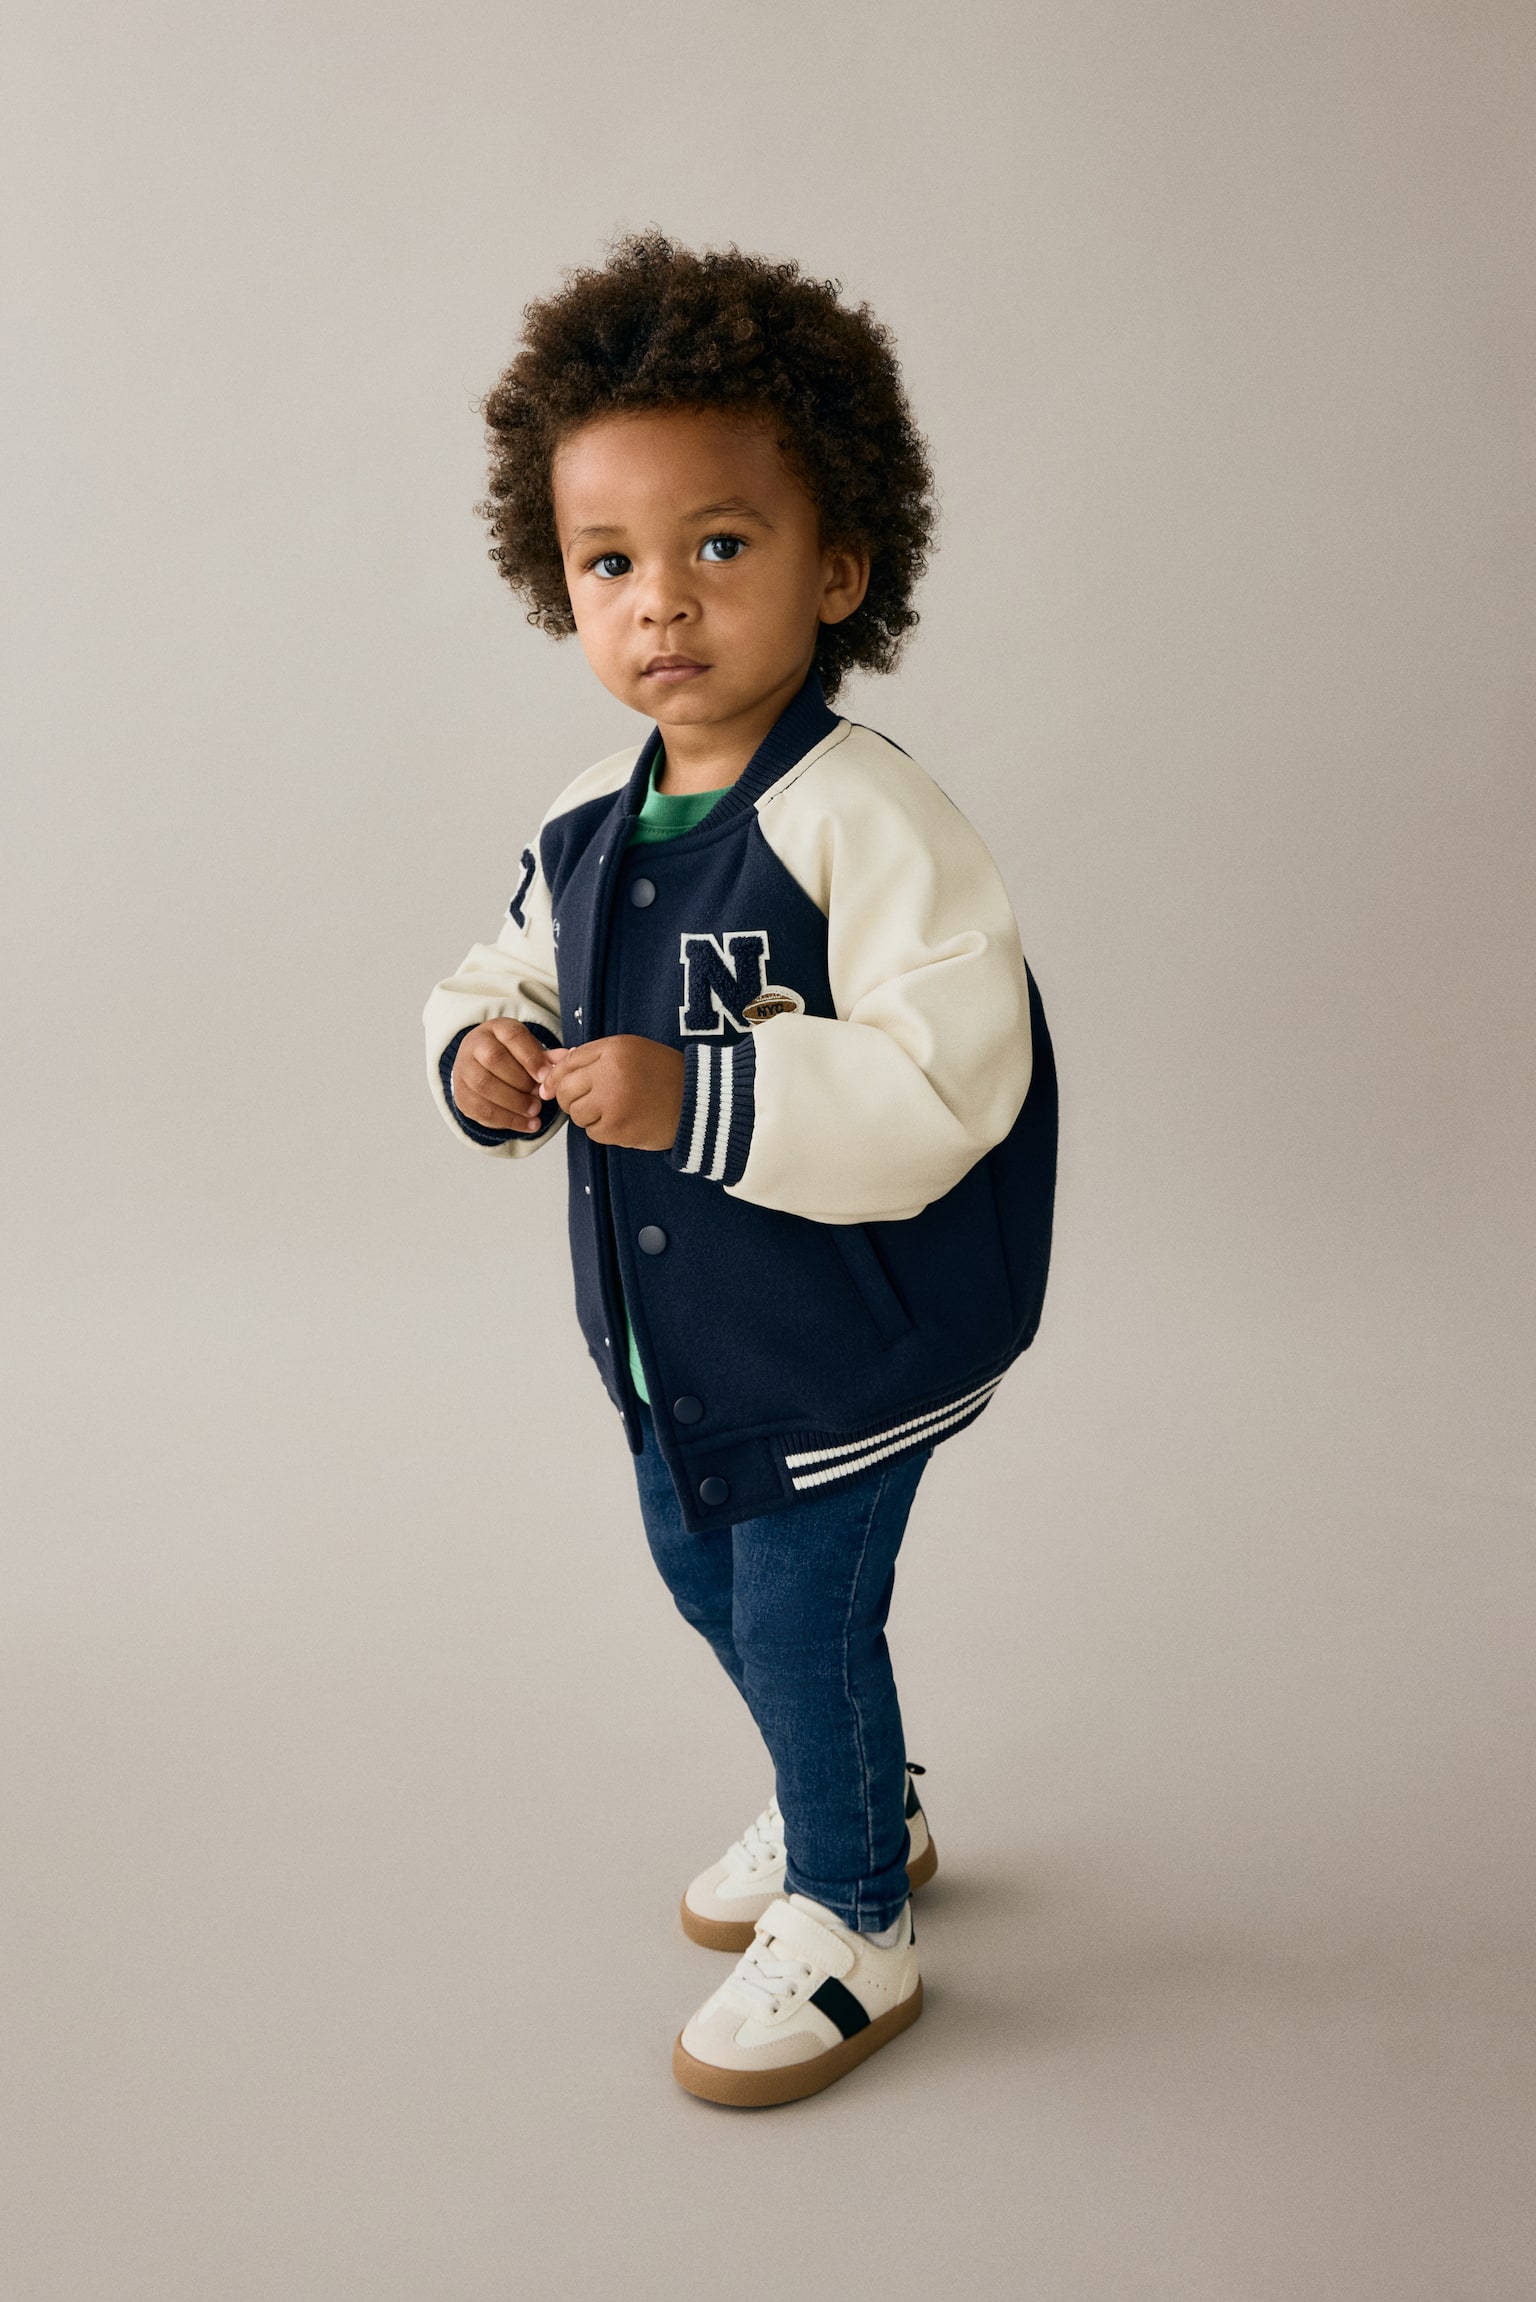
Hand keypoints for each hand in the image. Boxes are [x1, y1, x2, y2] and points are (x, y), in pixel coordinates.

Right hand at [451, 1018, 560, 1134]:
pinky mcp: (461, 1095)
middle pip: (494, 1060)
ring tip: (535, 1112)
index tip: (546, 1077)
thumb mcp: (530, 1052)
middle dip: (521, 1082)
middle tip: (540, 1098)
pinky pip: (481, 1110)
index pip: (513, 1036)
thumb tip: (567, 1058)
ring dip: (514, 1103)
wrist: (480, 1067)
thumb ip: (548, 1057)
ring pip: (484, 1085)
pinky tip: (527, 1125)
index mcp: (496, 1029)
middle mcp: (475, 1045)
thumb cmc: (512, 1058)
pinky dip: (507, 1121)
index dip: (531, 1058)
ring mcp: (463, 1070)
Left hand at [540, 1035, 685, 1149]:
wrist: (698, 1103)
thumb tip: (556, 1067)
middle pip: (566, 1089)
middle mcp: (610, 1072)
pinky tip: (622, 1121)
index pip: (569, 1062)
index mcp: (614, 1049)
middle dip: (571, 1098)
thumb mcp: (633, 1052)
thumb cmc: (665, 1076)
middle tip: (588, 1101)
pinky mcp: (617, 1128)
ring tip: (612, 1110)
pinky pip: (592, 1132)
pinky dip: (603, 1130)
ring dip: (588, 1115)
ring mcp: (613, 1102)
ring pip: (576, 1113)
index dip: (557, 1077)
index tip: (554, 1086)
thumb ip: (595, 1056)